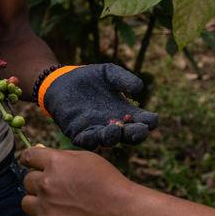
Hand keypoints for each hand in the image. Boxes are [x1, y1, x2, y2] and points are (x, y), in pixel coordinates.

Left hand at [19, 145, 128, 215]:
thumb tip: (38, 150)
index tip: (33, 167)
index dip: (29, 161)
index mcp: (55, 162)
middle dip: (38, 184)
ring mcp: (46, 207)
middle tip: (57, 191)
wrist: (121, 209)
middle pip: (27, 181)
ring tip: (56, 208)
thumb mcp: (86, 159)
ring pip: (26, 204)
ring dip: (37, 205)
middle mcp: (46, 183)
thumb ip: (60, 156)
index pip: (27, 157)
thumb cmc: (107, 181)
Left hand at [39, 64, 158, 149]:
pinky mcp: (79, 134)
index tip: (151, 119)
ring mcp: (97, 131)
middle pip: (130, 137)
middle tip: (139, 129)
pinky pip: (88, 142)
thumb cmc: (89, 78)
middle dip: (136, 135)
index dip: (149, 122)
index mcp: (126, 112)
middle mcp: (114, 125)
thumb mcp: (109, 73)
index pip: (143, 122)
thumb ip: (123, 78)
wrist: (63, 81)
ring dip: (114, 137)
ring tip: (116, 128)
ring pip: (109, 142)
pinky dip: (94, 140)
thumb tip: (139, 87)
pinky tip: (98, 134)